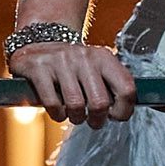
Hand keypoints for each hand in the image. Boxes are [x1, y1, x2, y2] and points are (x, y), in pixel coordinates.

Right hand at [10, 41, 135, 126]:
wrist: (37, 44)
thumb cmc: (71, 65)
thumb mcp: (95, 69)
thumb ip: (111, 86)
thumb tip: (125, 111)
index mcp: (103, 57)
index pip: (126, 88)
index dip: (124, 110)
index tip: (116, 116)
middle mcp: (84, 56)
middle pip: (100, 102)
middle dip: (97, 119)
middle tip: (93, 120)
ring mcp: (60, 61)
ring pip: (76, 105)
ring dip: (76, 117)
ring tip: (74, 114)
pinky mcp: (39, 68)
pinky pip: (53, 104)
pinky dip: (57, 114)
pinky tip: (58, 109)